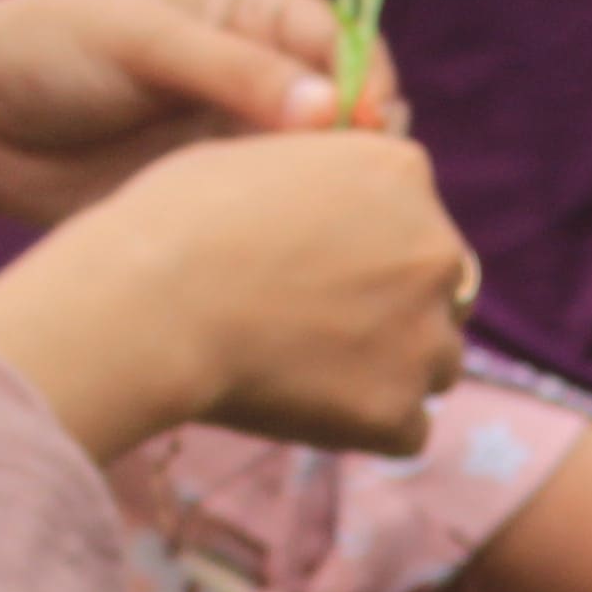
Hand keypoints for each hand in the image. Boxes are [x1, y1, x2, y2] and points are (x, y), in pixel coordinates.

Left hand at [0, 0, 362, 229]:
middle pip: (345, 109)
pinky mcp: (216, 194)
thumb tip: (331, 112)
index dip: (365, 83)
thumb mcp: (141, 43)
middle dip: (358, 146)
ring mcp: (238, 137)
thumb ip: (235, 73)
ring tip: (320, 224)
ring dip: (329, 194)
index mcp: (249, 10)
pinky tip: (289, 250)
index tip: (367, 128)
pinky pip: (277, 212)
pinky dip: (292, 228)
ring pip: (318, 168)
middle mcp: (257, 71)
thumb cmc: (45, 52)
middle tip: (348, 187)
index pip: (342, 40)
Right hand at [0, 129, 471, 461]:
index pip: (418, 217)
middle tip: (316, 325)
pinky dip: (366, 427)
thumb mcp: (257, 161)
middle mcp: (436, 248)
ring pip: (435, 363)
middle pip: (442, 290)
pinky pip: (407, 430)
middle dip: (395, 308)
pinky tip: (305, 410)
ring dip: (389, 370)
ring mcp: (425, 335)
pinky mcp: (398, 409)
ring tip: (305, 368)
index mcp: (402, 171)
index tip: (321, 266)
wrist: (149, 305)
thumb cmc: (175, 222)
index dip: (371, 247)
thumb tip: (330, 214)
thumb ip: (321, 184)